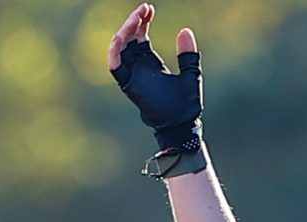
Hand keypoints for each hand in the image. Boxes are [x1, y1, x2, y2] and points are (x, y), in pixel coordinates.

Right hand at [109, 3, 202, 150]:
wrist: (182, 126)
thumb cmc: (186, 105)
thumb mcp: (191, 74)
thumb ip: (188, 54)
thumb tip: (185, 30)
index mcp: (150, 63)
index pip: (139, 36)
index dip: (141, 21)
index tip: (149, 9)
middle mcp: (138, 67)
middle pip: (128, 37)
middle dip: (133, 21)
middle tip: (145, 8)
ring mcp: (132, 75)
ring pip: (119, 47)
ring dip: (125, 30)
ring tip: (137, 17)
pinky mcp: (128, 85)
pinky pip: (115, 66)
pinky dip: (115, 51)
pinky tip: (121, 37)